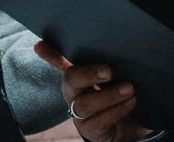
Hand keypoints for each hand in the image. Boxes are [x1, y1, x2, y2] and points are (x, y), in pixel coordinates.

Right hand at [34, 40, 153, 141]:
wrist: (134, 127)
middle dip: (88, 74)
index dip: (50, 54)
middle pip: (70, 80)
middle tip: (109, 71)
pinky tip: (131, 102)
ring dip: (109, 95)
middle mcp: (75, 93)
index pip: (61, 62)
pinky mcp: (90, 130)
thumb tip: (121, 43)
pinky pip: (98, 122)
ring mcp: (79, 113)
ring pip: (84, 104)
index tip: (40, 45)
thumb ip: (115, 63)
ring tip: (130, 88)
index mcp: (81, 76)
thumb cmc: (125, 96)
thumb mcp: (121, 77)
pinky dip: (116, 110)